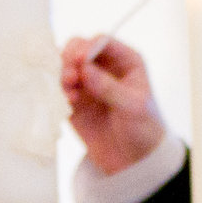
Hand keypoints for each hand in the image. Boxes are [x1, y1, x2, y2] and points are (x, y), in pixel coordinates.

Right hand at [60, 37, 168, 175]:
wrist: (134, 161)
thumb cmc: (143, 129)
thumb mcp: (132, 107)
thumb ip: (109, 87)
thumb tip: (85, 68)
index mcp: (126, 61)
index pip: (102, 42)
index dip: (88, 47)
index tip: (79, 60)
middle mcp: (104, 67)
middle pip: (78, 49)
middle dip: (69, 58)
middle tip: (70, 76)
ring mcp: (87, 83)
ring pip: (65, 67)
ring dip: (62, 74)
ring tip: (70, 91)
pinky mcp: (74, 101)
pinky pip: (58, 88)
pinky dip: (57, 91)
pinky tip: (68, 101)